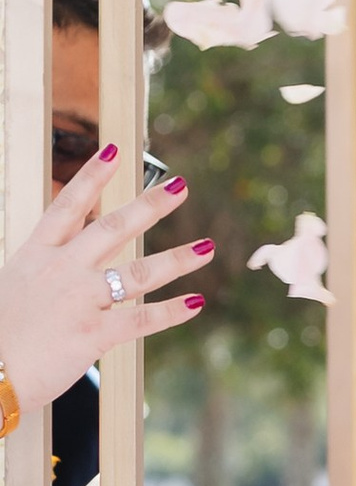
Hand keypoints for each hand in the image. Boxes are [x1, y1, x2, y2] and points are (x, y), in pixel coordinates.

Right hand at [0, 152, 208, 412]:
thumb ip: (41, 274)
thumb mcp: (12, 286)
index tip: (115, 149)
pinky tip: (196, 302)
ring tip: (207, 247)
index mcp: (36, 254)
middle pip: (112, 228)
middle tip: (180, 187)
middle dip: (150, 205)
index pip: (68, 205)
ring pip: (138, 273)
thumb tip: (60, 270)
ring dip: (177, 259)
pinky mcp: (93, 335)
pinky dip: (171, 311)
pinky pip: (141, 319)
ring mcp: (79, 300)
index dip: (93, 176)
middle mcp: (61, 270)